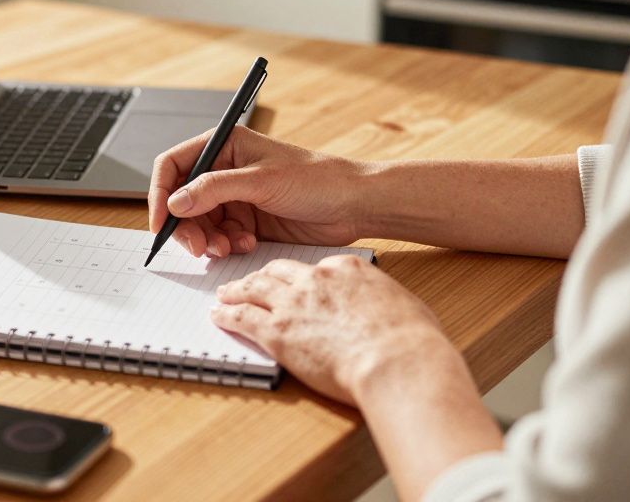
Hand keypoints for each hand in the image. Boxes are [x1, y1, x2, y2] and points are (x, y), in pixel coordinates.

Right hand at [148, 126, 364, 256]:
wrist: (354, 205)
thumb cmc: (316, 179)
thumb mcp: (261, 181)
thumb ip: (214, 189)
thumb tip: (175, 202)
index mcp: (224, 145)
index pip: (174, 165)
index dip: (160, 193)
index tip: (160, 222)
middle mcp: (224, 169)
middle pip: (182, 199)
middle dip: (187, 225)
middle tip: (199, 248)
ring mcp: (235, 196)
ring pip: (200, 222)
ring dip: (208, 239)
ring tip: (228, 248)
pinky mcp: (247, 220)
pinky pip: (220, 236)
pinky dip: (227, 244)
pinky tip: (247, 244)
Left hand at [212, 255, 455, 404]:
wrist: (397, 361)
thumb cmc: (411, 341)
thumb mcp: (403, 306)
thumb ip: (383, 302)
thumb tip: (387, 312)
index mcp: (347, 269)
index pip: (316, 267)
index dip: (302, 276)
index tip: (296, 283)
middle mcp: (316, 279)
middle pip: (279, 271)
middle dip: (262, 275)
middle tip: (249, 281)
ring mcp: (293, 304)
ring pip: (254, 288)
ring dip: (236, 290)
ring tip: (224, 293)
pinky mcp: (277, 331)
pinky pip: (242, 317)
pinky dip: (227, 314)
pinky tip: (218, 315)